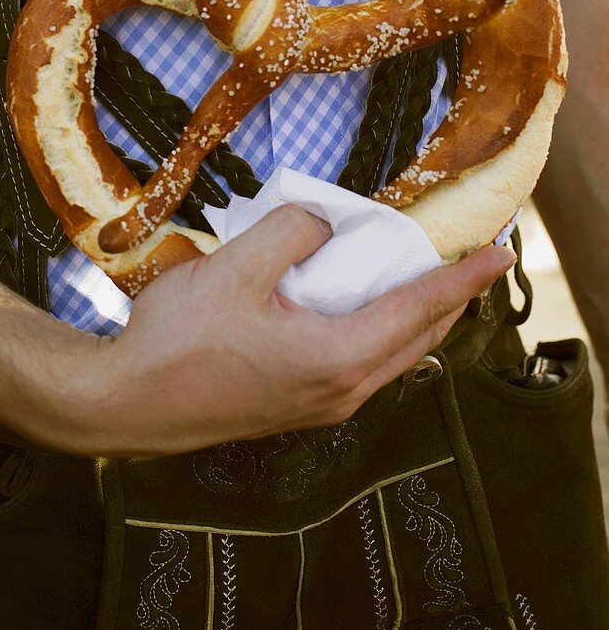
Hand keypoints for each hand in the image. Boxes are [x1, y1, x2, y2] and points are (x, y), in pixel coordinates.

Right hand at [71, 206, 514, 456]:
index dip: (464, 278)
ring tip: (418, 277)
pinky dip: (377, 331)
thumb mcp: (237, 266)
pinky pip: (360, 364)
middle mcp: (341, 390)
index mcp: (337, 358)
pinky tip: (358, 307)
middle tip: (464, 259)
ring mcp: (320, 405)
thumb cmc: (178, 340)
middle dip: (448, 298)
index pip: (421, 309)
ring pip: (390, 355)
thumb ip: (293, 230)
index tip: (501, 254)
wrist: (127, 404)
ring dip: (412, 316)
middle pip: (417, 339)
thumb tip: (325, 222)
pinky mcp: (297, 407)